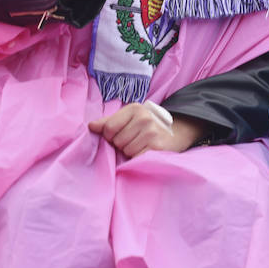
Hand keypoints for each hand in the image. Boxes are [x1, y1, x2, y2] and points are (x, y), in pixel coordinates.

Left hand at [88, 103, 204, 157]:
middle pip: (116, 141)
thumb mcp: (130, 118)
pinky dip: (138, 158)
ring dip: (131, 152)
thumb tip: (90, 127)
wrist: (178, 132)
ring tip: (142, 146)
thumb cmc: (147, 127)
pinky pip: (135, 158)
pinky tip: (146, 152)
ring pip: (125, 150)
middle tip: (135, 140)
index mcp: (135, 108)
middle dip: (122, 144)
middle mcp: (144, 118)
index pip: (108, 128)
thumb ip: (109, 122)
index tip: (120, 134)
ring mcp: (152, 132)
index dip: (110, 136)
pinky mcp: (157, 146)